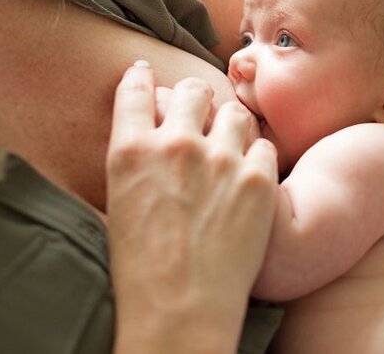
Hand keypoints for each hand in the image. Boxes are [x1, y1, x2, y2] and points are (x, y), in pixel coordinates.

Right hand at [106, 65, 278, 352]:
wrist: (182, 309)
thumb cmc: (142, 268)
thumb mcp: (120, 202)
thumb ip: (137, 158)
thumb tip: (152, 131)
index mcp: (130, 150)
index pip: (137, 88)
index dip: (143, 77)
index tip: (147, 73)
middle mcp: (176, 144)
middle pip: (192, 90)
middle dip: (195, 98)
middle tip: (199, 111)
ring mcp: (220, 159)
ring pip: (234, 112)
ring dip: (231, 124)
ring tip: (229, 146)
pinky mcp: (258, 178)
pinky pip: (264, 146)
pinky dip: (257, 157)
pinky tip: (250, 175)